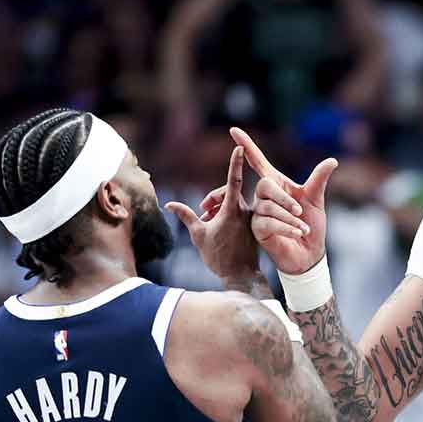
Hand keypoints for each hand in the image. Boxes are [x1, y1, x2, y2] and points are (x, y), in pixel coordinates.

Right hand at [164, 145, 258, 281]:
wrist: (240, 275)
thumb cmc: (219, 256)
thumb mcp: (198, 234)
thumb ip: (186, 215)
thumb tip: (169, 204)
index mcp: (233, 210)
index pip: (233, 180)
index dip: (235, 162)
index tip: (240, 146)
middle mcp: (245, 210)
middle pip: (227, 192)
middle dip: (213, 198)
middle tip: (202, 211)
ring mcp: (251, 217)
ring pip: (232, 202)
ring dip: (218, 208)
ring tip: (208, 221)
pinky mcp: (253, 223)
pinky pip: (239, 211)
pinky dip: (226, 214)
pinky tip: (217, 225)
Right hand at [220, 127, 335, 274]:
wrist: (309, 253)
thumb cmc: (311, 225)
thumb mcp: (316, 199)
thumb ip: (319, 179)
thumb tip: (332, 160)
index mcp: (276, 184)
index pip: (258, 162)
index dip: (248, 146)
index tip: (234, 130)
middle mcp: (264, 197)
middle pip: (265, 185)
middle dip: (284, 198)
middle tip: (300, 210)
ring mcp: (258, 213)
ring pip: (269, 207)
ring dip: (290, 218)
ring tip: (304, 227)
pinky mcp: (258, 230)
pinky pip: (268, 223)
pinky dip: (287, 228)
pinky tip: (299, 233)